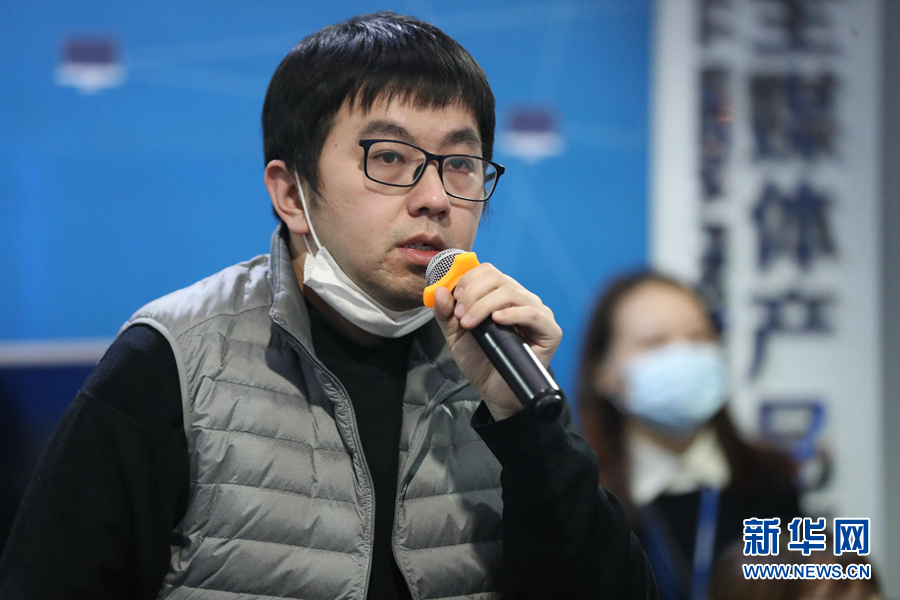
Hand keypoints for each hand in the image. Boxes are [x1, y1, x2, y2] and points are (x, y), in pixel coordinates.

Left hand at [431, 263, 561, 420]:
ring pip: (511, 293)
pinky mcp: (550, 331)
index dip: (468, 280)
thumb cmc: (480, 360)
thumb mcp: (456, 335)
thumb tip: (439, 290)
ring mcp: (537, 313)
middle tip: (461, 316)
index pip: (488, 271)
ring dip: (484, 305)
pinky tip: (497, 321)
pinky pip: (533, 313)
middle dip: (472, 294)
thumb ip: (445, 313)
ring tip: (471, 323)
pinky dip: (512, 314)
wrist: (495, 391)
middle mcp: (522, 300)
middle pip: (497, 278)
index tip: (455, 299)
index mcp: (502, 296)